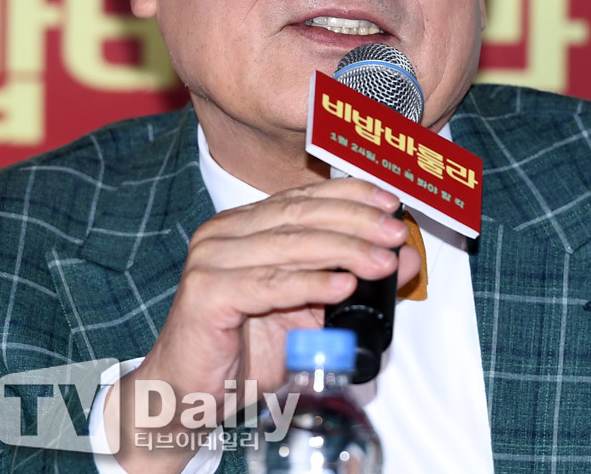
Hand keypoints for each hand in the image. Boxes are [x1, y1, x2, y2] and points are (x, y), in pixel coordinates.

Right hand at [105, 177, 419, 471]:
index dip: (349, 195)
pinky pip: (269, 284)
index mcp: (244, 224)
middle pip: (299, 215)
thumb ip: (351, 279)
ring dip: (344, 251)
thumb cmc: (243, 351)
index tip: (390, 202)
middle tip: (395, 233)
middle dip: (355, 221)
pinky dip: (311, 283)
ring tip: (382, 262)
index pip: (302, 197)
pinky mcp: (206, 292)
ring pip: (289, 245)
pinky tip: (343, 285)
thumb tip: (404, 260)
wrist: (187, 394)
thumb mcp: (309, 311)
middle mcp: (224, 232)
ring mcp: (211, 259)